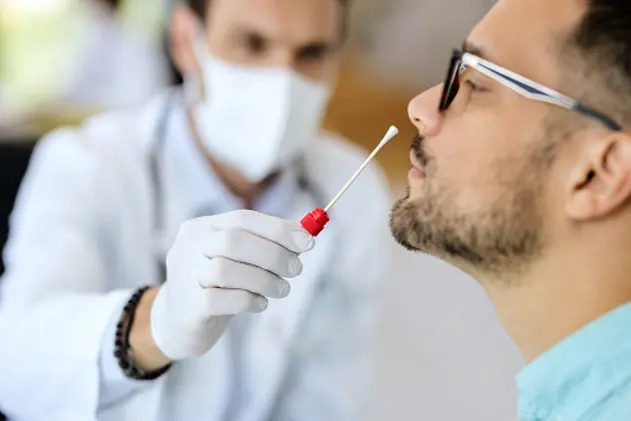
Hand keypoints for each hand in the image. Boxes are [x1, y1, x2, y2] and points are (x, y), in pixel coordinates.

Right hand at [144, 210, 314, 361]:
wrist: (178, 324)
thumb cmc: (217, 285)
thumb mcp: (236, 259)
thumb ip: (264, 245)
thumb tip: (304, 238)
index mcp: (201, 227)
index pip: (242, 218)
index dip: (278, 229)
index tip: (307, 242)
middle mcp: (188, 246)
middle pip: (234, 240)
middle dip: (273, 254)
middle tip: (296, 269)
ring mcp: (185, 276)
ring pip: (227, 269)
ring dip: (265, 280)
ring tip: (282, 289)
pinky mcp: (189, 306)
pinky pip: (224, 299)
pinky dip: (250, 300)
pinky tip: (260, 304)